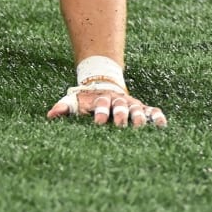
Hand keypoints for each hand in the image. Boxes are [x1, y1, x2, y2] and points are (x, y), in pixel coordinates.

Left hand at [46, 87, 167, 127]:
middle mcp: (117, 100)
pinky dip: (157, 117)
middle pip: (120, 107)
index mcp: (101, 99)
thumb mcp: (74, 101)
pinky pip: (152, 111)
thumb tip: (49, 115)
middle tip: (120, 125)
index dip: (100, 113)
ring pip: (137, 109)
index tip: (98, 123)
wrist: (103, 84)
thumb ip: (63, 107)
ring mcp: (131, 104)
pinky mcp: (142, 108)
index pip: (101, 105)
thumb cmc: (87, 99)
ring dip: (139, 118)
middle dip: (120, 116)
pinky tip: (162, 126)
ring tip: (140, 127)